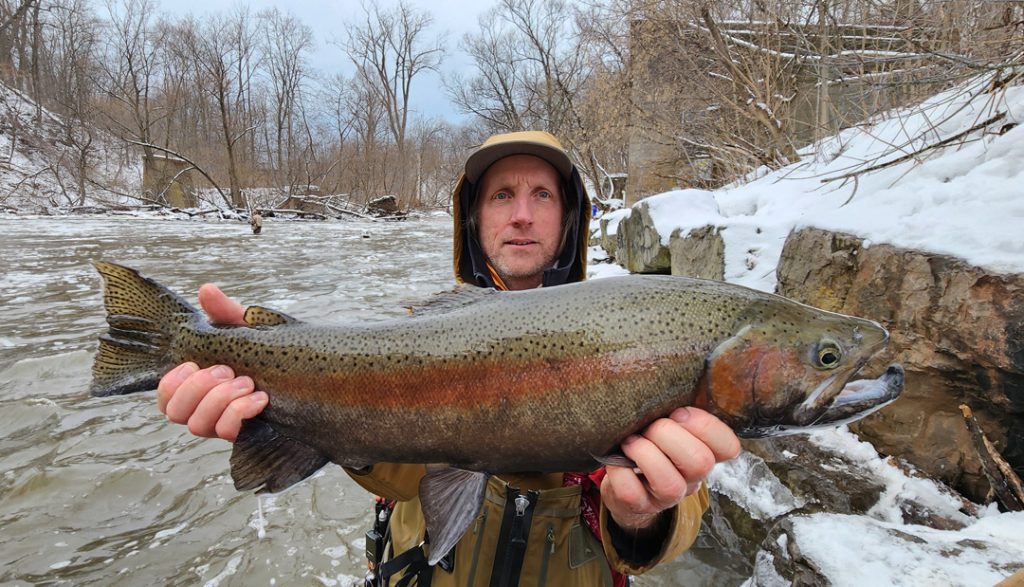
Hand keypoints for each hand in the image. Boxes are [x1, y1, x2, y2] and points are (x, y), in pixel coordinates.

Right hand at [156, 284, 267, 440]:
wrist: (310, 374)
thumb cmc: (270, 351)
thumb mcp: (247, 330)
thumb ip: (225, 313)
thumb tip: (207, 289)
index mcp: (199, 386)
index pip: (165, 397)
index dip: (171, 384)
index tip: (193, 364)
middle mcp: (205, 408)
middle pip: (174, 413)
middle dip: (198, 389)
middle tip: (227, 371)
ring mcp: (223, 423)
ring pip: (198, 426)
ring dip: (219, 400)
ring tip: (246, 382)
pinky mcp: (244, 434)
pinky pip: (226, 432)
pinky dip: (240, 413)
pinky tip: (260, 398)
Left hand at [601, 407, 740, 529]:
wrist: (626, 485)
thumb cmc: (651, 444)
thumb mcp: (670, 426)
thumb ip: (676, 411)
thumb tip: (668, 378)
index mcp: (705, 454)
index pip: (729, 447)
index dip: (706, 426)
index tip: (679, 412)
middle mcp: (691, 480)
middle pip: (700, 462)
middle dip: (669, 435)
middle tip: (650, 426)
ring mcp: (665, 497)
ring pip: (669, 483)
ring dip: (644, 453)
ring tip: (630, 441)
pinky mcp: (637, 505)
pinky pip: (631, 492)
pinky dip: (618, 470)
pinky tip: (615, 459)